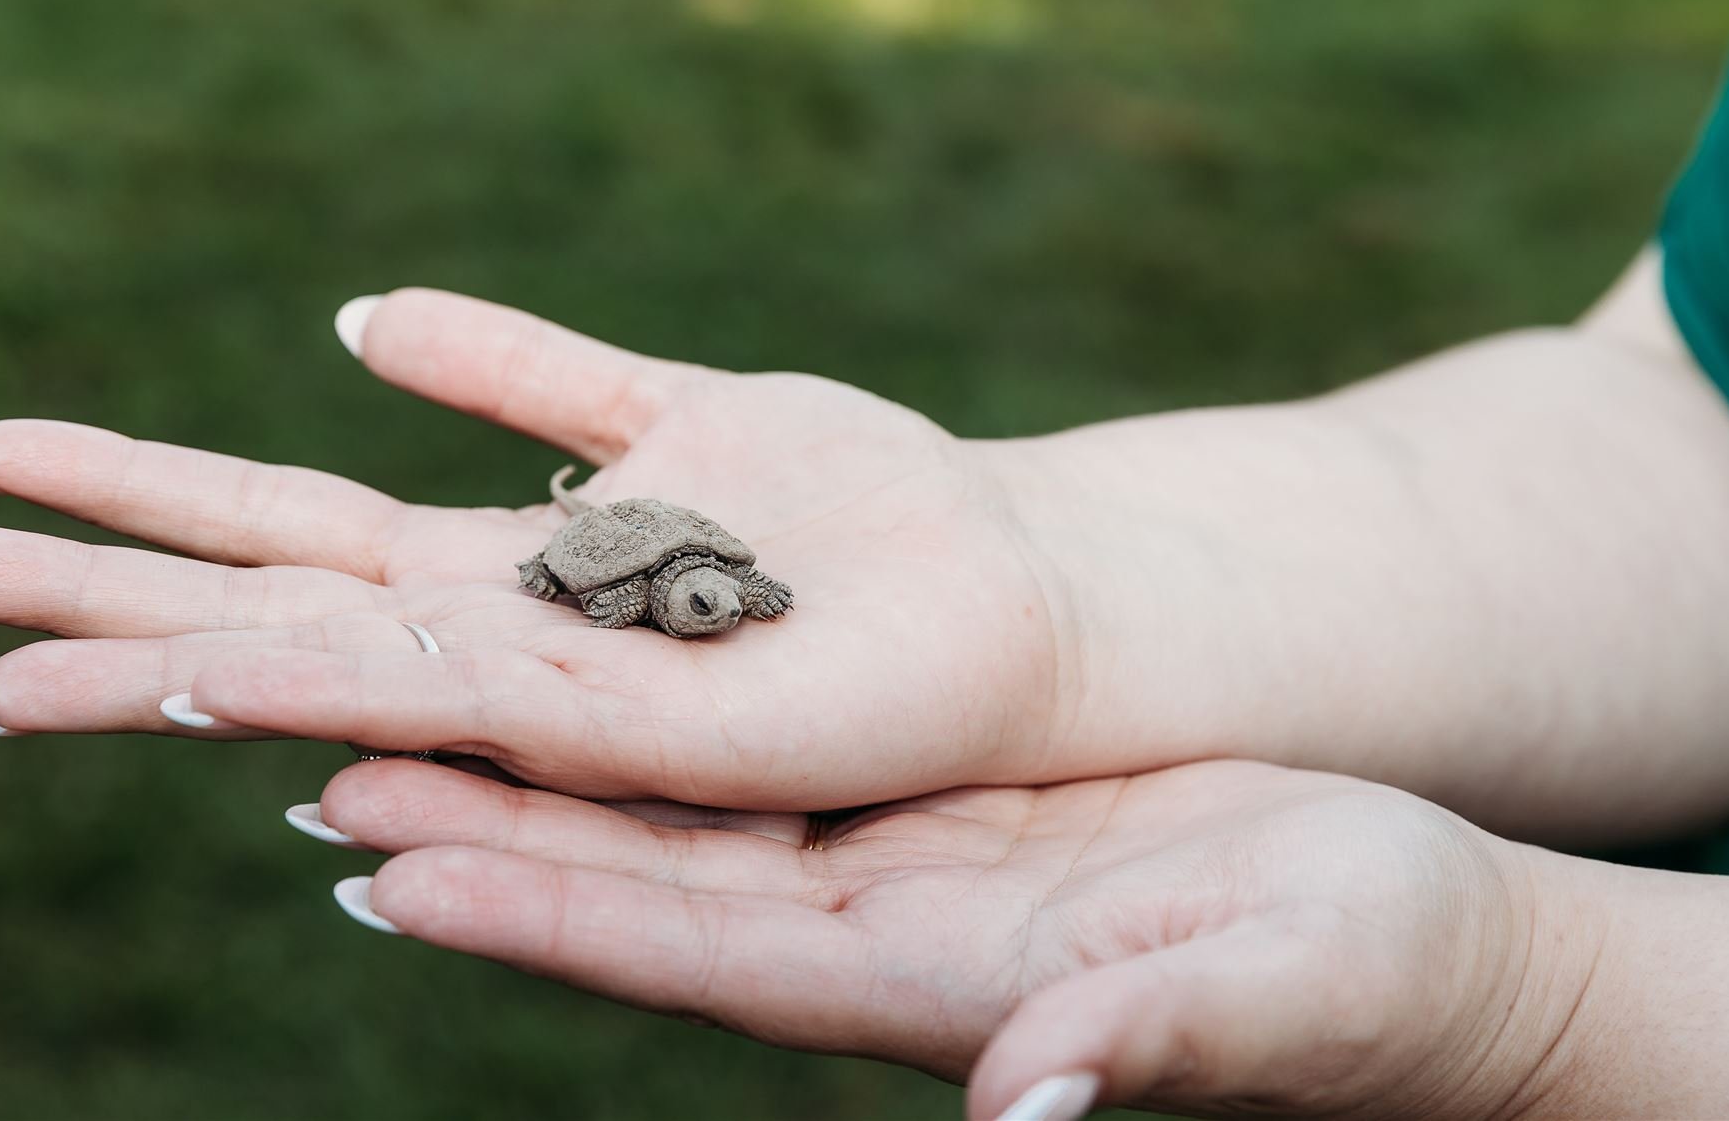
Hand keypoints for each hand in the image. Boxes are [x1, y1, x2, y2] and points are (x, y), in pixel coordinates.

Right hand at [0, 288, 1073, 805]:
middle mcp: (513, 646)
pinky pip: (505, 705)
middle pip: (268, 611)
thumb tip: (352, 319)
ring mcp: (579, 697)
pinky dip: (376, 697)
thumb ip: (517, 373)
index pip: (279, 540)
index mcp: (501, 577)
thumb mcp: (654, 415)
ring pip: (348, 681)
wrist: (1010, 594)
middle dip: (92, 594)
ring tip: (10, 666)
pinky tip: (257, 692)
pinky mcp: (679, 730)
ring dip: (180, 672)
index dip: (127, 504)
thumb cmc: (847, 520)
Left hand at [305, 758, 1586, 1120]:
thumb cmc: (1376, 973)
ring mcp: (903, 869)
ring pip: (684, 808)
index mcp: (936, 989)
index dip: (542, 915)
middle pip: (642, 877)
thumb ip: (1154, 1042)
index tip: (392, 866)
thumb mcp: (1281, 992)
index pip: (697, 956)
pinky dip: (665, 711)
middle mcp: (881, 935)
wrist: (1419, 944)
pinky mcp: (940, 812)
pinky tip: (591, 653)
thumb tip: (1032, 1108)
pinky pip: (772, 753)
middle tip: (309, 753)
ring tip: (388, 699)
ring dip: (541, 758)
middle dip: (481, 823)